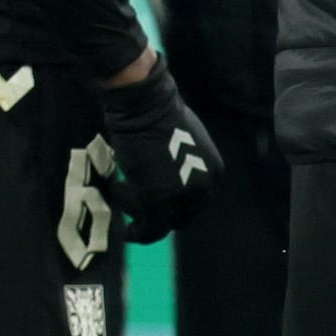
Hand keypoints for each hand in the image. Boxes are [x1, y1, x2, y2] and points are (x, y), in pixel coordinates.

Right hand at [93, 48, 217, 240]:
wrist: (145, 107)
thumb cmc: (161, 116)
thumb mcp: (186, 144)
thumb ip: (183, 168)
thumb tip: (168, 182)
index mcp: (213, 173)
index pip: (197, 201)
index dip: (177, 206)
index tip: (160, 206)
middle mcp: (202, 189)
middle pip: (182, 217)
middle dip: (161, 216)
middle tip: (140, 212)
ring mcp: (181, 198)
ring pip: (161, 223)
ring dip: (140, 213)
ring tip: (122, 194)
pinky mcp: (157, 203)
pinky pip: (146, 226)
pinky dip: (136, 228)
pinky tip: (125, 222)